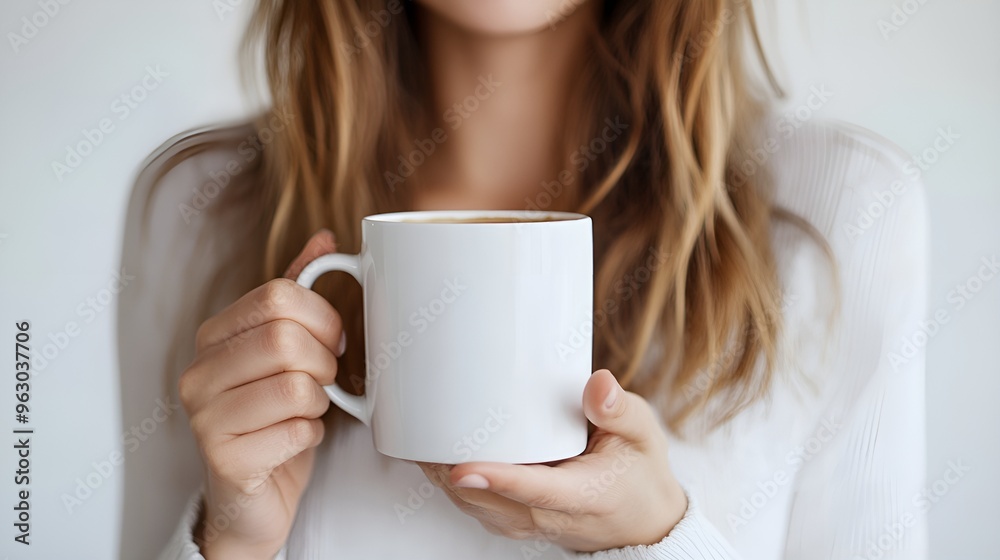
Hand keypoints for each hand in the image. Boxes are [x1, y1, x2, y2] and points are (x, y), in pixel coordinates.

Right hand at [179, 230, 342, 559]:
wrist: (256, 496)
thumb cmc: (276, 416)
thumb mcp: (289, 349)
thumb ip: (300, 295)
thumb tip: (326, 239)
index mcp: (214, 335)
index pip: (278, 295)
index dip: (322, 316)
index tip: (333, 340)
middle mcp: (198, 372)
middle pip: (286, 338)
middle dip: (324, 362)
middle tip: (325, 380)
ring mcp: (203, 417)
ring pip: (296, 386)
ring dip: (319, 402)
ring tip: (307, 411)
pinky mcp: (224, 459)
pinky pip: (297, 431)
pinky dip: (312, 436)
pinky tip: (294, 441)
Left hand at [418, 370, 686, 552]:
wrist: (642, 519)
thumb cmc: (638, 472)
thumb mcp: (643, 435)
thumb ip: (619, 410)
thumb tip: (597, 383)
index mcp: (585, 495)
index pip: (535, 491)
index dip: (497, 479)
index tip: (462, 468)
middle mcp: (551, 517)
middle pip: (491, 502)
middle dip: (451, 474)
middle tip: (420, 436)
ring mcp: (530, 525)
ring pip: (477, 509)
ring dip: (445, 481)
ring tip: (418, 443)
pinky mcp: (517, 523)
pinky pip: (478, 509)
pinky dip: (454, 487)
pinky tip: (435, 459)